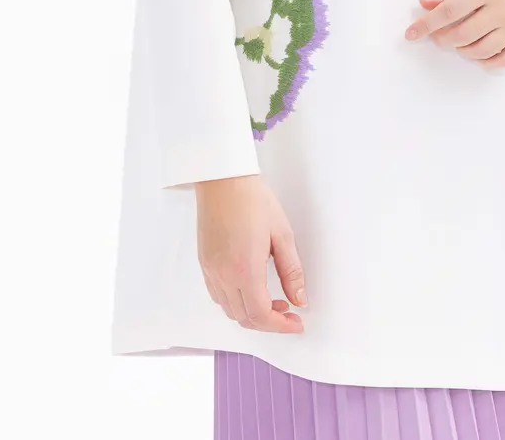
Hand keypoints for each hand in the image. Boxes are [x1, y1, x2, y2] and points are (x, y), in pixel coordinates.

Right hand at [194, 174, 306, 333]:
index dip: (280, 326)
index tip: (296, 323)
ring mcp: (210, 270)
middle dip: (269, 322)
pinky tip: (251, 288)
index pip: (260, 315)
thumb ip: (292, 271)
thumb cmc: (253, 200)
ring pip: (230, 310)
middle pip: (244, 318)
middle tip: (288, 313)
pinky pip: (218, 295)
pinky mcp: (204, 263)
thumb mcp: (282, 234)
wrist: (223, 179)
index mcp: (244, 269)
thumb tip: (300, 299)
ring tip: (272, 300)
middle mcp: (223, 274)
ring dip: (251, 314)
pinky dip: (236, 302)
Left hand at [405, 0, 504, 67]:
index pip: (450, 10)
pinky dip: (487, 62)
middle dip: (443, 38)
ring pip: (481, 50)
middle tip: (437, 35)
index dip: (427, 23)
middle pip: (463, 34)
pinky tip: (478, 54)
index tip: (411, 33)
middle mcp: (504, 7)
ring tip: (458, 42)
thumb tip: (425, 4)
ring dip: (462, 50)